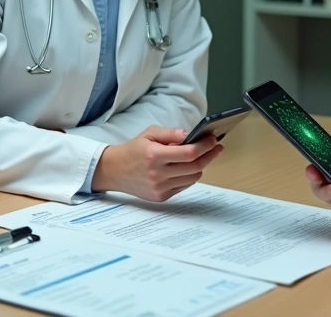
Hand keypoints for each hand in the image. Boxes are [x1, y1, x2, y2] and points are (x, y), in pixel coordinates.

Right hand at [92, 126, 223, 201]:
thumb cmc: (134, 150)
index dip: (205, 146)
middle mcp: (158, 174)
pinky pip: (184, 186)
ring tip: (201, 156)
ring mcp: (160, 188)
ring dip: (200, 166)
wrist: (115, 171)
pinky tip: (188, 168)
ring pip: (193, 178)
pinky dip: (190, 176)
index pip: (188, 153)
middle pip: (195, 167)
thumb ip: (170, 133)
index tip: (213, 139)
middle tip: (216, 147)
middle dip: (209, 155)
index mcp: (154, 155)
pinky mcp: (161, 197)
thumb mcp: (149, 134)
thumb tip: (190, 135)